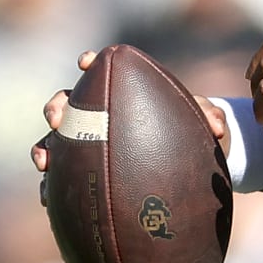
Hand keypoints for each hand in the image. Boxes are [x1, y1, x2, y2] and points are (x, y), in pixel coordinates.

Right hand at [31, 51, 229, 194]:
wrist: (178, 159)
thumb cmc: (185, 127)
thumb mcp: (199, 119)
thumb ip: (208, 116)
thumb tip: (218, 128)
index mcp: (118, 91)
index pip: (100, 70)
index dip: (90, 64)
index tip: (87, 62)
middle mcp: (94, 114)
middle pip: (66, 103)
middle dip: (57, 107)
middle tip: (58, 118)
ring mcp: (83, 143)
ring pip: (54, 142)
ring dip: (45, 149)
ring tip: (44, 162)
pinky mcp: (80, 172)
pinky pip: (61, 179)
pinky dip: (52, 187)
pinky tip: (48, 200)